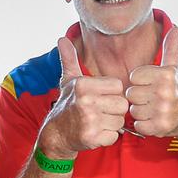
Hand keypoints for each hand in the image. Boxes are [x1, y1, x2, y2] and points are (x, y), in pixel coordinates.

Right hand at [39, 36, 127, 158]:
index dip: (111, 93)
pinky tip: (95, 132)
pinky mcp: (92, 138)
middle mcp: (86, 101)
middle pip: (122, 104)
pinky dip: (107, 137)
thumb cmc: (67, 105)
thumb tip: (61, 39)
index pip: (118, 86)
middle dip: (113, 110)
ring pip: (120, 121)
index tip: (99, 97)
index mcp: (83, 84)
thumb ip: (69, 59)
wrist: (55, 134)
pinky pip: (114, 136)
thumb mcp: (68, 81)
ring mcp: (89, 120)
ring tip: (97, 122)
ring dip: (111, 124)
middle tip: (99, 111)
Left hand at [126, 27, 177, 150]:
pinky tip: (156, 120)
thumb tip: (175, 28)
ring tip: (156, 109)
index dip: (141, 82)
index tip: (152, 85)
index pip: (134, 76)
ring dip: (142, 112)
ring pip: (133, 110)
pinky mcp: (160, 126)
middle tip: (154, 99)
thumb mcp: (177, 68)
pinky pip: (138, 125)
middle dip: (140, 98)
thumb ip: (171, 48)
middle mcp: (165, 91)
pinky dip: (145, 125)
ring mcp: (163, 110)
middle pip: (131, 93)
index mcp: (166, 74)